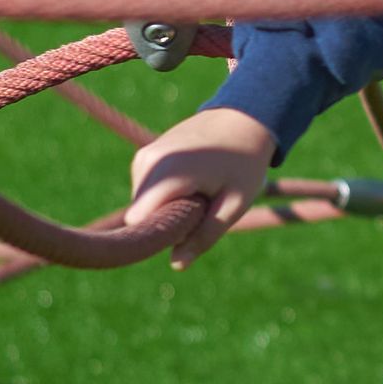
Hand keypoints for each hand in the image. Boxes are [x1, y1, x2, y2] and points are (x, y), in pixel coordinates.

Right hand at [128, 109, 276, 270]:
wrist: (244, 118)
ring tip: (200, 191)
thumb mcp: (234, 203)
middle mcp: (147, 162)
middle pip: (141, 216)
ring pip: (142, 205)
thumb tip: (176, 265)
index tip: (190, 229)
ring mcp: (143, 156)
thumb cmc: (244, 163)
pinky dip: (165, 195)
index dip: (160, 234)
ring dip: (167, 208)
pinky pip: (146, 192)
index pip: (139, 221)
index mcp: (169, 173)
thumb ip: (205, 235)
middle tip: (204, 206)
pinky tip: (191, 182)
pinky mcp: (144, 156)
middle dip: (167, 221)